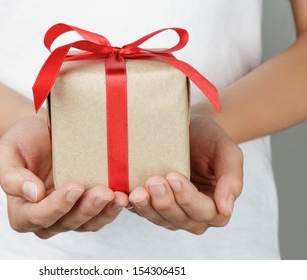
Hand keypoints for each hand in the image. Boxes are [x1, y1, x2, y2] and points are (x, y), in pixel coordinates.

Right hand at [0, 116, 127, 238]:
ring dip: (103, 213)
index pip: (36, 217)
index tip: (74, 188)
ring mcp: (68, 214)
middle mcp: (45, 218)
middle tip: (103, 192)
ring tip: (118, 197)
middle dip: (86, 209)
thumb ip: (10, 176)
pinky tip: (122, 197)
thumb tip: (32, 194)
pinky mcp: (86, 207)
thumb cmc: (23, 140)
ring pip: (86, 224)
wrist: (45, 131)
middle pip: (65, 223)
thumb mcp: (6, 152)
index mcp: (21, 210)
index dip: (56, 207)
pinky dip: (112, 210)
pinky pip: (100, 217)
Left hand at [128, 114, 242, 233]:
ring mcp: (172, 212)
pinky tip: (127, 196)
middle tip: (154, 181)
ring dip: (148, 208)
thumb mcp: (227, 152)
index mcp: (216, 205)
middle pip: (181, 219)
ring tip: (138, 191)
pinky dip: (135, 207)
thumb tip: (225, 209)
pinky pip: (144, 213)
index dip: (188, 199)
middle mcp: (194, 214)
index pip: (205, 211)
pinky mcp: (152, 206)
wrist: (189, 128)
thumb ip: (231, 180)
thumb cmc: (210, 138)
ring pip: (160, 220)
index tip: (174, 178)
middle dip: (166, 202)